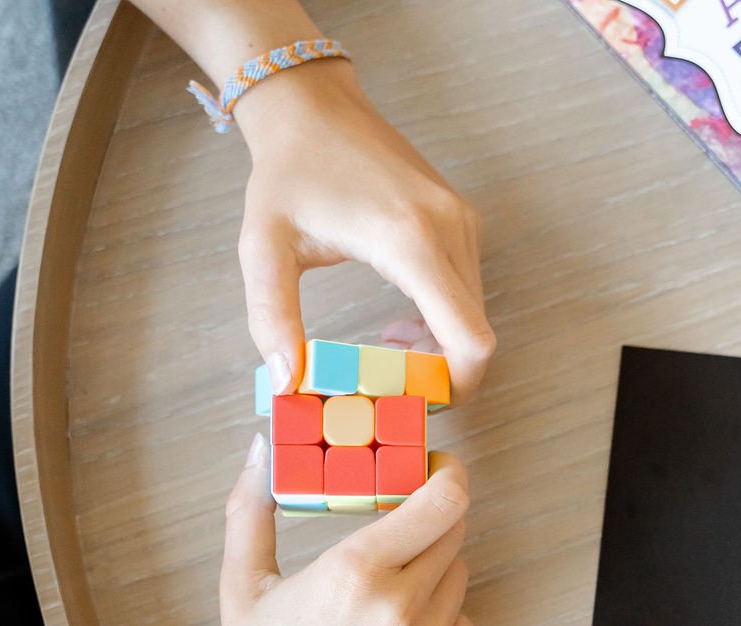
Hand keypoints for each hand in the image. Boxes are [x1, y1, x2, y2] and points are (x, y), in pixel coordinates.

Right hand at [205, 436, 474, 625]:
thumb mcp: (242, 590)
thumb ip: (251, 510)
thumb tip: (260, 447)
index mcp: (354, 572)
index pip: (442, 500)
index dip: (448, 476)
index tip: (437, 468)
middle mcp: (402, 608)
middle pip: (453, 534)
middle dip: (431, 523)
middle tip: (403, 530)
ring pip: (458, 580)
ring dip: (432, 575)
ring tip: (385, 601)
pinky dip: (439, 625)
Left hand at [234, 60, 492, 398]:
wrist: (314, 109)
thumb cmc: (287, 175)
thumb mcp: (263, 249)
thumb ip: (272, 318)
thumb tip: (289, 382)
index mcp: (407, 240)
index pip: (470, 337)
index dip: (457, 384)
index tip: (419, 402)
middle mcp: (449, 229)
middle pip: (477, 334)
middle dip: (443, 372)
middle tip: (391, 385)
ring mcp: (463, 222)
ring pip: (477, 315)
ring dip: (443, 347)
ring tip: (389, 348)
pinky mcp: (463, 220)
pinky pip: (471, 290)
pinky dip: (446, 320)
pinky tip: (402, 322)